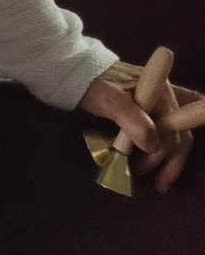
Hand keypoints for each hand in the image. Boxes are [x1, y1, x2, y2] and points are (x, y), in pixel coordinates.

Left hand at [79, 60, 199, 192]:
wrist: (74, 71)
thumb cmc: (92, 84)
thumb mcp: (112, 102)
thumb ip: (135, 122)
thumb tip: (153, 146)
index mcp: (160, 91)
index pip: (175, 129)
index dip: (165, 153)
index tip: (145, 168)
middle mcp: (163, 96)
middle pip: (179, 132)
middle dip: (171, 160)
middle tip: (157, 183)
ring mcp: (154, 102)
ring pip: (173, 133)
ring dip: (168, 157)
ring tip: (156, 178)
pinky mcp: (144, 109)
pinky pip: (162, 129)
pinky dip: (161, 147)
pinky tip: (153, 160)